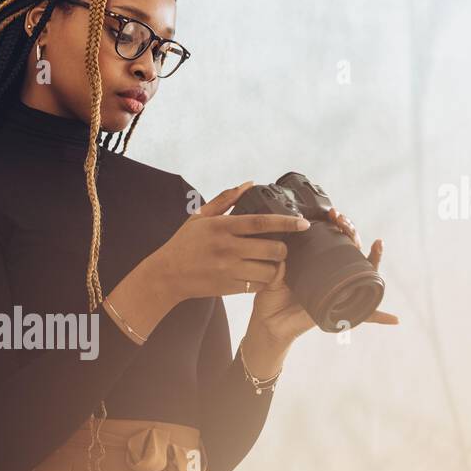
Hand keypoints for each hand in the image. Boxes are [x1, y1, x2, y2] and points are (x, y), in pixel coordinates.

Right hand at [154, 181, 308, 304]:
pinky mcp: (228, 287)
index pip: (261, 222)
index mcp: (222, 227)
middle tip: (281, 247)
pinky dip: (263, 280)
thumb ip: (225, 199)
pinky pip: (258, 285)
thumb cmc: (184, 244)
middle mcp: (227, 248)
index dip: (286, 222)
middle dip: (283, 249)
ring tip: (271, 262)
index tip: (303, 223)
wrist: (167, 275)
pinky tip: (258, 274)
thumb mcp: (200, 217)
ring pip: (269, 270)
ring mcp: (228, 269)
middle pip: (272, 249)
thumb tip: (249, 184)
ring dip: (275, 266)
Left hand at [245, 205, 398, 348]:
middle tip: (342, 221)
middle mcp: (332, 274)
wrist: (268, 324)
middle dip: (352, 231)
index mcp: (317, 262)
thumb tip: (283, 261)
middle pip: (352, 249)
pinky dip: (380, 317)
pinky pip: (363, 316)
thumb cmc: (271, 298)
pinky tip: (394, 319)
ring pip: (364, 273)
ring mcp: (339, 291)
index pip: (334, 238)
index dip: (337, 224)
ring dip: (374, 258)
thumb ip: (278, 268)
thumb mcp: (274, 277)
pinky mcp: (341, 311)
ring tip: (377, 244)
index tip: (332, 213)